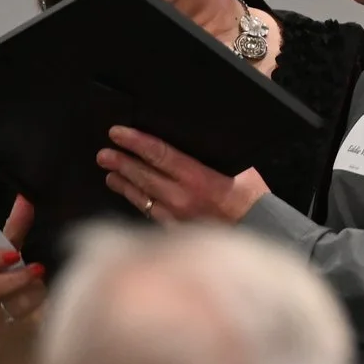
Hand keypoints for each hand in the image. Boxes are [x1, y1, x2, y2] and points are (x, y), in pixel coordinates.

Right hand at [0, 197, 47, 363]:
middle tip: (38, 269)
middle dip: (14, 281)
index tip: (15, 254)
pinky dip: (41, 318)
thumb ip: (13, 230)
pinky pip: (26, 327)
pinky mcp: (9, 333)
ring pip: (10, 309)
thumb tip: (25, 198)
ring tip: (44, 287)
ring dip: (30, 298)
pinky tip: (56, 308)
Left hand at [99, 127, 268, 224]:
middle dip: (121, 162)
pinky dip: (138, 203)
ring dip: (123, 183)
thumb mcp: (239, 165)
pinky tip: (131, 196)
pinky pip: (150, 214)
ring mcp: (176, 217)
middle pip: (143, 175)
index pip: (158, 154)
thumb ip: (213, 151)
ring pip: (141, 197)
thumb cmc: (251, 197)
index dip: (135, 142)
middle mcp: (182, 197)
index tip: (118, 133)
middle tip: (104, 153)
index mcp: (197, 177)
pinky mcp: (175, 232)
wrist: (260, 230)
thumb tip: (201, 131)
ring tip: (110, 174)